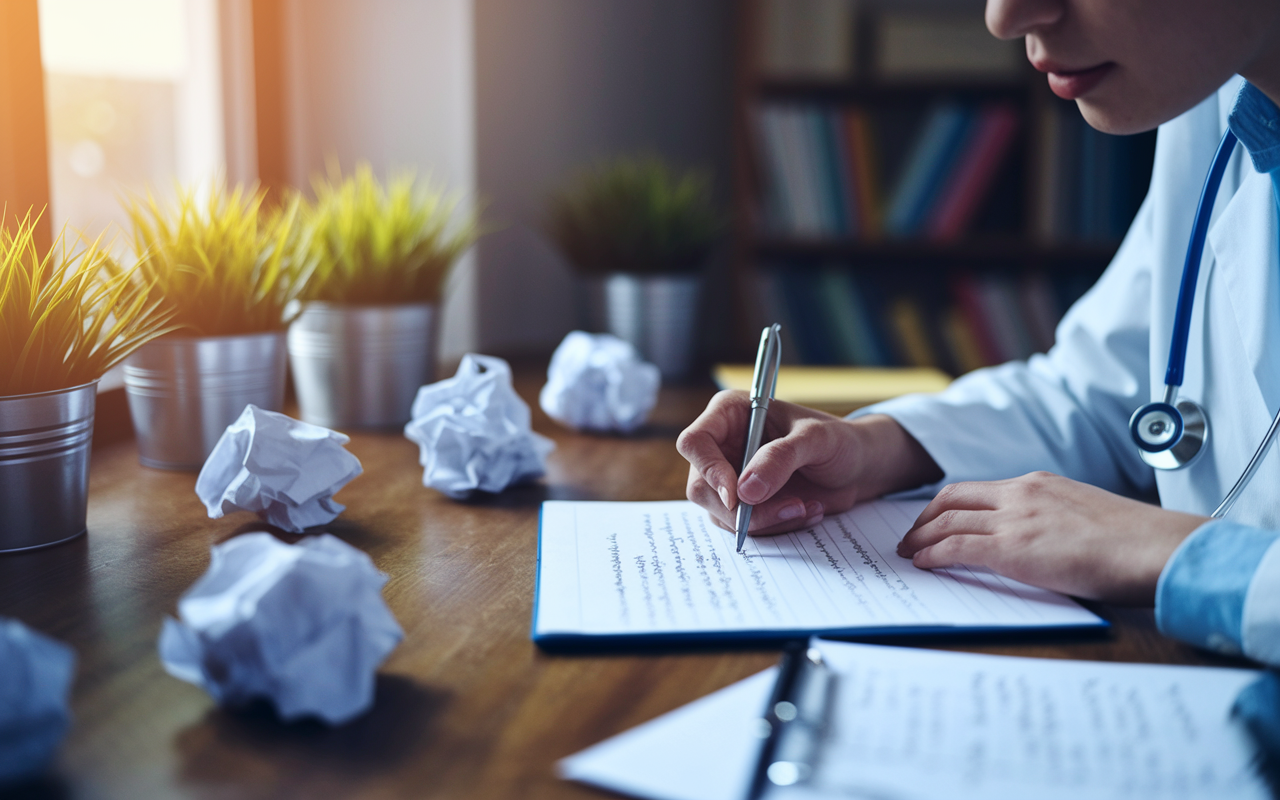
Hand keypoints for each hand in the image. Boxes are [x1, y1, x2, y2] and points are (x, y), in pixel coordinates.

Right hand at [676, 391, 941, 535]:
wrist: (859, 467)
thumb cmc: (839, 440)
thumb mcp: (816, 440)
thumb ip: (780, 458)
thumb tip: (745, 491)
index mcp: (730, 415)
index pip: (695, 442)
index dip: (708, 470)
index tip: (737, 496)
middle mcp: (723, 447)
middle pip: (701, 486)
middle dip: (743, 508)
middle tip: (791, 508)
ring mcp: (731, 478)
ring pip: (722, 514)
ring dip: (765, 520)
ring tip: (806, 508)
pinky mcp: (745, 505)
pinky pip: (745, 528)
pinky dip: (775, 527)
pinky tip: (806, 512)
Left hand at [896, 471, 1208, 604]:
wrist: (1154, 548)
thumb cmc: (1135, 542)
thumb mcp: (1086, 516)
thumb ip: (1056, 521)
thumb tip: (1043, 543)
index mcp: (1040, 483)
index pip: (980, 489)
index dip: (951, 504)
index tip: (937, 518)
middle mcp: (1021, 493)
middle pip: (953, 498)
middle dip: (925, 517)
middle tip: (912, 535)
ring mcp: (1014, 519)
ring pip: (948, 521)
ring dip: (922, 537)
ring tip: (909, 551)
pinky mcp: (1011, 548)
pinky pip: (956, 547)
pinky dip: (933, 554)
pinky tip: (924, 564)